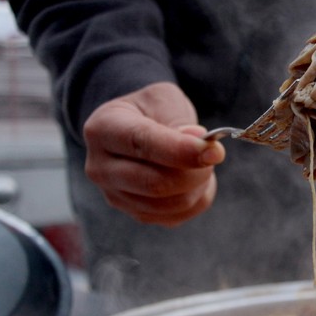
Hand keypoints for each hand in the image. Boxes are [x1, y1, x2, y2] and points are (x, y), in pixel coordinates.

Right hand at [83, 82, 225, 226]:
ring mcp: (116, 196)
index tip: (213, 151)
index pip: (140, 143)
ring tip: (202, 163)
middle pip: (154, 183)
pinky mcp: (136, 214)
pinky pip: (178, 216)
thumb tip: (199, 144)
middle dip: (195, 171)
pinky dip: (197, 198)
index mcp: (103, 129)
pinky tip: (195, 179)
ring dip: (198, 185)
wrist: (139, 127)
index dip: (180, 150)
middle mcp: (101, 168)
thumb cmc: (151, 110)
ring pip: (170, 204)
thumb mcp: (163, 99)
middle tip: (214, 154)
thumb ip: (179, 120)